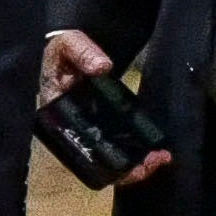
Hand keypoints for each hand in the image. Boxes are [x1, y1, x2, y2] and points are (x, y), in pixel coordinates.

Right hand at [37, 31, 170, 187]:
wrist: (68, 53)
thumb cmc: (62, 52)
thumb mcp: (67, 45)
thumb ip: (82, 52)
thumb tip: (102, 67)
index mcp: (55, 117)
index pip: (75, 148)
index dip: (98, 160)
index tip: (124, 161)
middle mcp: (70, 131)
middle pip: (95, 162)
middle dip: (124, 170)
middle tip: (153, 161)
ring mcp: (87, 132)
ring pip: (108, 161)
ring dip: (133, 166)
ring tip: (159, 159)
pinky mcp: (102, 128)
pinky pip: (117, 149)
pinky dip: (135, 155)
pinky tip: (154, 153)